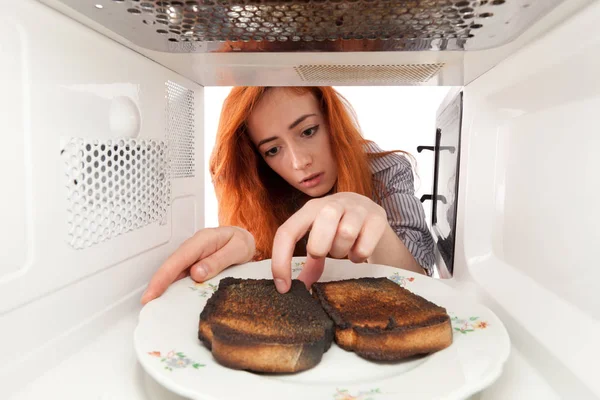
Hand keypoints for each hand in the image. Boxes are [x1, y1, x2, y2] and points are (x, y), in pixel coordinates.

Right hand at [141, 226, 254, 303]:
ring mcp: (191, 256)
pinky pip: (180, 276)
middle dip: (156, 284)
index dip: (164, 276)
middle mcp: (193, 247)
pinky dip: (172, 287)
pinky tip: (169, 299)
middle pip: (171, 266)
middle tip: (147, 302)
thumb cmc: (241, 242)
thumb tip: (196, 273)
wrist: (244, 239)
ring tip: (154, 304)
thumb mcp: (238, 249)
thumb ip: (218, 260)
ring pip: (173, 272)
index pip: (179, 259)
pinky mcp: (192, 264)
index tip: (153, 292)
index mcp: (202, 240)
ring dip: (162, 287)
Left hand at [271, 192, 387, 292]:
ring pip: (346, 233)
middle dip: (319, 247)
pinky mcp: (378, 217)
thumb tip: (294, 289)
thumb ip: (309, 263)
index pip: (287, 231)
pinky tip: (358, 251)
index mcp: (310, 208)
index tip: (283, 287)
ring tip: (342, 251)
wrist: (369, 211)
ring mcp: (357, 208)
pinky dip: (359, 256)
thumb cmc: (337, 228)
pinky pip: (365, 246)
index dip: (281, 261)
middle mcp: (333, 203)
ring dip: (341, 251)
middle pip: (322, 223)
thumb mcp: (320, 239)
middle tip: (323, 255)